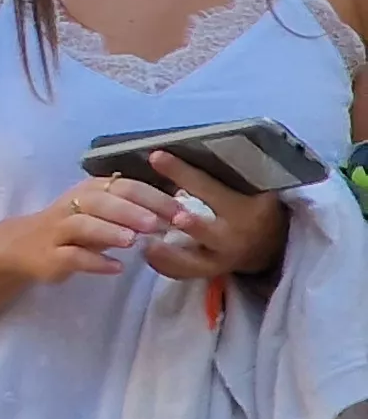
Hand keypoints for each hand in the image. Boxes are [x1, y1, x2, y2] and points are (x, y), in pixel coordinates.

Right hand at [0, 175, 168, 285]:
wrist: (24, 245)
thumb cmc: (75, 227)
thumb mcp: (102, 210)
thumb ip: (135, 206)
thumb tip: (181, 206)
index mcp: (91, 190)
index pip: (124, 186)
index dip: (154, 197)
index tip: (182, 212)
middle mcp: (73, 205)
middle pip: (101, 201)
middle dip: (132, 211)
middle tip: (160, 224)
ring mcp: (59, 230)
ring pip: (82, 225)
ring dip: (108, 231)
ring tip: (133, 242)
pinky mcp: (50, 256)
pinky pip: (71, 256)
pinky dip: (94, 261)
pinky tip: (115, 267)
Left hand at [139, 151, 289, 281]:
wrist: (272, 243)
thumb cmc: (253, 205)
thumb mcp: (253, 187)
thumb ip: (227, 173)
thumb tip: (188, 143)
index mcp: (243, 209)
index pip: (208, 188)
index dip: (182, 172)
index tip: (156, 156)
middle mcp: (232, 237)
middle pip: (205, 230)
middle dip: (189, 224)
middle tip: (170, 215)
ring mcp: (221, 260)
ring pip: (193, 262)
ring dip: (168, 254)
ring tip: (145, 243)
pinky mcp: (211, 273)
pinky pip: (184, 274)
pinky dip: (165, 267)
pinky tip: (146, 253)